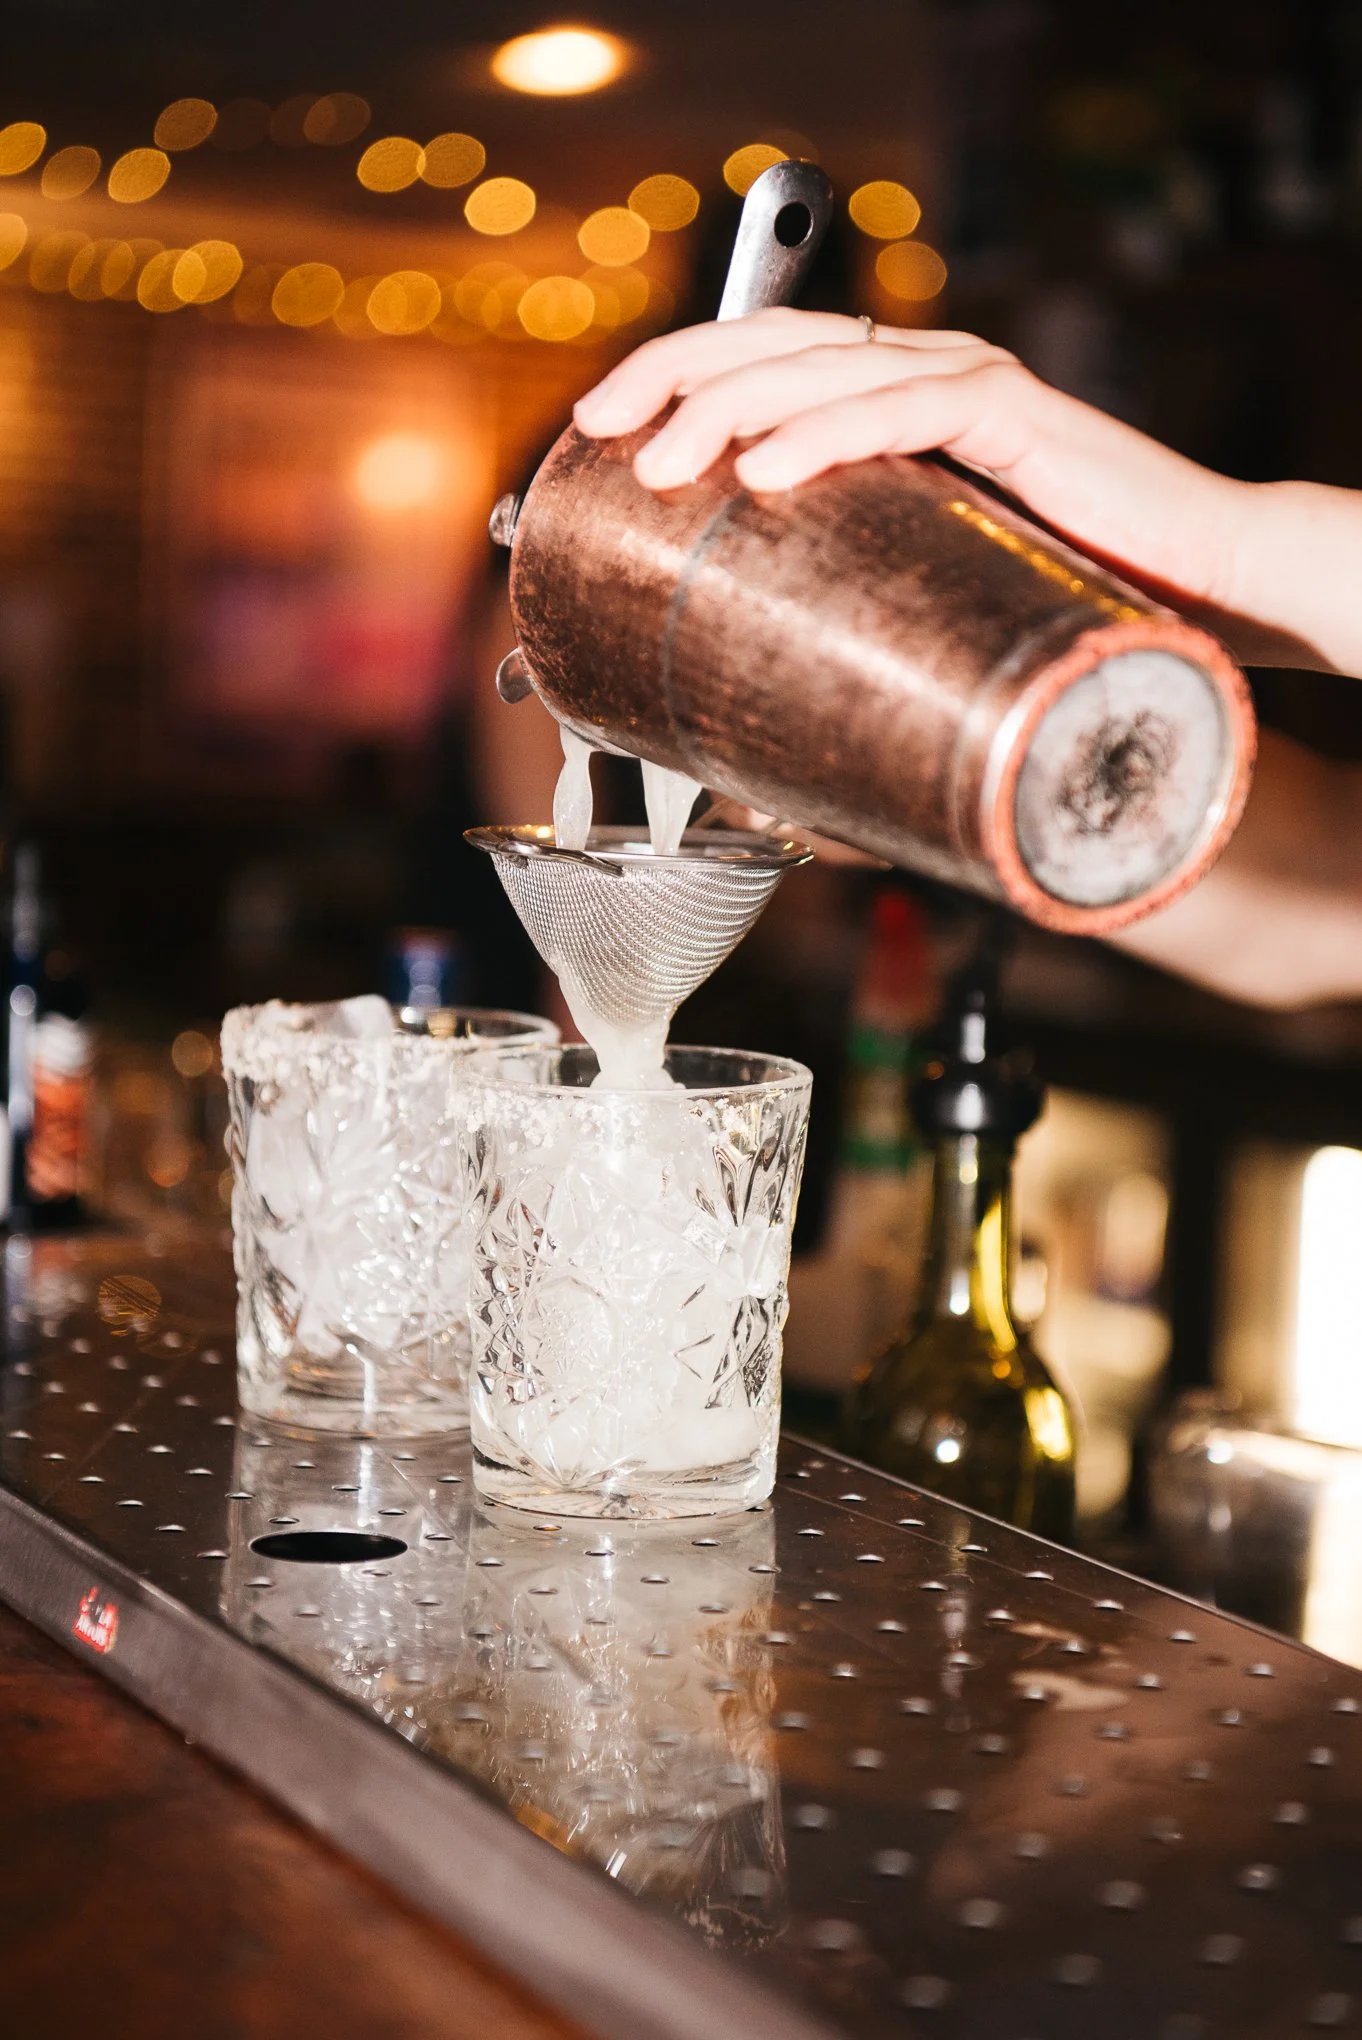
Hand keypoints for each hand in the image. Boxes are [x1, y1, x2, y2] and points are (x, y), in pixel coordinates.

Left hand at [575, 309, 1361, 676]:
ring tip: (664, 465)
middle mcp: (915, 374)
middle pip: (767, 344)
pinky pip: (906, 407)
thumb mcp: (918, 622)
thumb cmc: (1056, 611)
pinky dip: (827, 432)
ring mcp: (963, 382)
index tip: (592, 433)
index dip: (665, 376)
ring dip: (727, 409)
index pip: (754, 359)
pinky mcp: (1013, 414)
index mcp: (882, 405)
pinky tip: (765, 469)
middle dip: (670, 381)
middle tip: (603, 439)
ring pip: (819, 366)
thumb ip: (846, 658)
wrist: (1191, 593)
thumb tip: (748, 788)